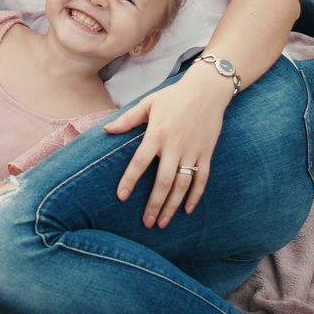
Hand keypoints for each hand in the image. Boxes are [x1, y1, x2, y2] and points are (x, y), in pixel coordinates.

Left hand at [102, 74, 231, 227]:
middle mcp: (175, 146)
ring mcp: (193, 151)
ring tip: (162, 223)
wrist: (207, 90)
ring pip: (182, 185)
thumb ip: (127, 120)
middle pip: (163, 181)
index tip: (121, 196)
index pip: (140, 162)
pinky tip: (187, 210)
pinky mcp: (207, 153)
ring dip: (172, 206)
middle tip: (146, 223)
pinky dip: (195, 195)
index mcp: (157, 134)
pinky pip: (202, 179)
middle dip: (154, 204)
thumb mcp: (148, 104)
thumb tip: (105, 130)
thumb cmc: (174, 96)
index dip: (130, 180)